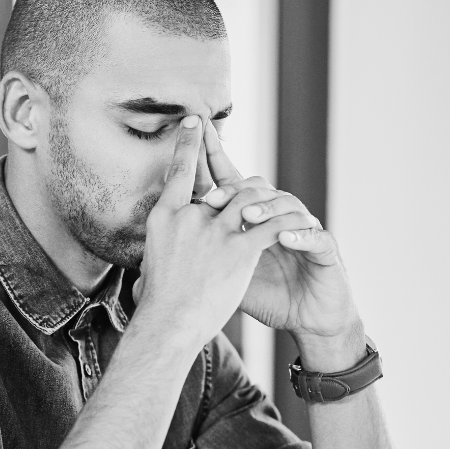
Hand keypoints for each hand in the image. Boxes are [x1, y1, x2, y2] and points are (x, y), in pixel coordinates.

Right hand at [133, 117, 320, 353]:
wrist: (168, 325)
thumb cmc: (156, 307)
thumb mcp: (150, 267)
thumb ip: (159, 254)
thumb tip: (149, 265)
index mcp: (165, 218)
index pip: (178, 172)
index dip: (188, 145)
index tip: (195, 123)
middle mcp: (190, 217)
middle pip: (222, 186)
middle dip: (238, 182)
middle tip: (255, 181)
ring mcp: (215, 231)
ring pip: (250, 200)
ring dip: (268, 203)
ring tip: (282, 206)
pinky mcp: (239, 250)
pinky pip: (271, 227)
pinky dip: (288, 225)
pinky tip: (301, 225)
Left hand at [198, 121, 365, 369]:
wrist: (308, 319)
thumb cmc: (268, 297)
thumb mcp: (228, 276)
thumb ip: (204, 258)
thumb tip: (161, 247)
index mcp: (255, 219)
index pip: (234, 183)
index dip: (217, 158)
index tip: (198, 135)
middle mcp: (279, 218)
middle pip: (260, 188)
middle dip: (235, 191)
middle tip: (213, 200)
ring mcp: (304, 231)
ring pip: (288, 205)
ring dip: (265, 208)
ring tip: (247, 217)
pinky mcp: (326, 251)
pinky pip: (317, 236)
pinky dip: (300, 235)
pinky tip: (283, 237)